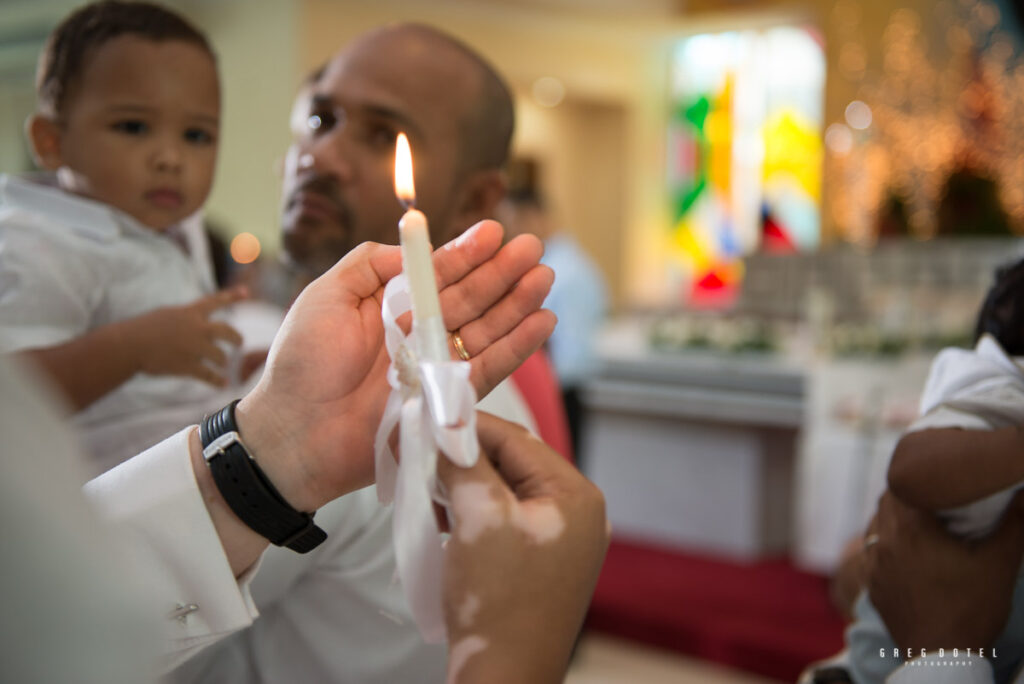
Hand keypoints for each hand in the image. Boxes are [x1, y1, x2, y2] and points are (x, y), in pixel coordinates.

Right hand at [126, 287, 245, 385]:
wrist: (128, 345)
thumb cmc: (142, 330)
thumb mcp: (166, 316)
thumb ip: (185, 319)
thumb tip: (199, 325)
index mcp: (189, 313)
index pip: (214, 301)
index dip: (231, 297)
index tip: (246, 292)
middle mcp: (196, 328)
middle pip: (227, 331)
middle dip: (236, 338)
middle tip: (239, 343)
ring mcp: (194, 347)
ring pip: (221, 356)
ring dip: (223, 362)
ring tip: (223, 365)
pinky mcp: (188, 366)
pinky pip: (210, 375)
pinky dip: (218, 380)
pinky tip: (224, 384)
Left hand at [237, 220, 554, 510]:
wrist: (295, 431)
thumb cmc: (301, 363)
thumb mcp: (326, 296)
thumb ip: (369, 264)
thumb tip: (414, 244)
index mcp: (391, 306)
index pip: (438, 273)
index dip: (467, 252)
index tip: (495, 231)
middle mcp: (417, 333)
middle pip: (470, 297)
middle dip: (502, 272)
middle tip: (533, 246)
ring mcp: (434, 366)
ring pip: (486, 329)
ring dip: (517, 303)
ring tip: (544, 277)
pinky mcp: (447, 399)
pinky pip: (489, 369)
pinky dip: (517, 347)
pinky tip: (542, 322)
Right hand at [438, 413, 609, 683]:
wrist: (504, 678)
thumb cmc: (497, 604)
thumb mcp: (477, 518)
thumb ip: (463, 461)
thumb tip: (445, 421)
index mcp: (575, 495)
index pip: (515, 439)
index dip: (466, 425)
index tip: (426, 417)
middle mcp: (578, 513)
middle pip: (511, 463)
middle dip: (463, 459)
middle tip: (420, 456)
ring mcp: (562, 540)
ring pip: (505, 490)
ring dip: (464, 486)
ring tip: (428, 491)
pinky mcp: (541, 562)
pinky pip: (505, 519)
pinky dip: (473, 514)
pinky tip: (444, 520)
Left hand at [866, 490, 1023, 650]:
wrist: (942, 657)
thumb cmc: (971, 608)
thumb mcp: (999, 563)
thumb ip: (1013, 524)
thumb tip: (1023, 494)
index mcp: (910, 528)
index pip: (901, 484)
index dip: (918, 476)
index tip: (937, 477)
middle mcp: (884, 542)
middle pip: (886, 503)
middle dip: (906, 496)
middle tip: (932, 498)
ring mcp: (874, 566)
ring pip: (876, 528)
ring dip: (893, 521)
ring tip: (921, 525)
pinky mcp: (873, 587)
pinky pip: (872, 555)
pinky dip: (886, 547)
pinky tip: (908, 555)